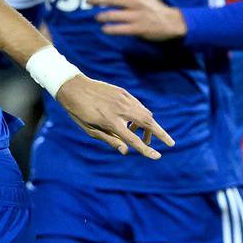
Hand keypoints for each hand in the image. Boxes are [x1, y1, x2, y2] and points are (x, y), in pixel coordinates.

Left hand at [55, 76, 175, 158]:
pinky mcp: (123, 92)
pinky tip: (134, 122)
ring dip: (150, 126)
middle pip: (148, 123)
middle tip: (170, 143)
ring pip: (145, 113)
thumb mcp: (90, 130)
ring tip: (144, 136)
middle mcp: (120, 109)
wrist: (73, 87)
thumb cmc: (78, 112)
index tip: (157, 156)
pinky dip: (142, 115)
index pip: (134, 139)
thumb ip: (110, 140)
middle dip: (161, 134)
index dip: (146, 150)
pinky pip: (138, 105)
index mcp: (111, 122)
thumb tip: (126, 151)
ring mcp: (123, 99)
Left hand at [91, 0, 185, 40]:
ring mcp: (135, 16)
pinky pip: (119, 29)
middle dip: (97, 0)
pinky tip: (104, 29)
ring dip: (102, 16)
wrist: (170, 22)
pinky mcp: (137, 28)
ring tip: (97, 17)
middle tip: (88, 1)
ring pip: (113, 15)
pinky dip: (110, 29)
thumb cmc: (156, 5)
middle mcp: (135, 2)